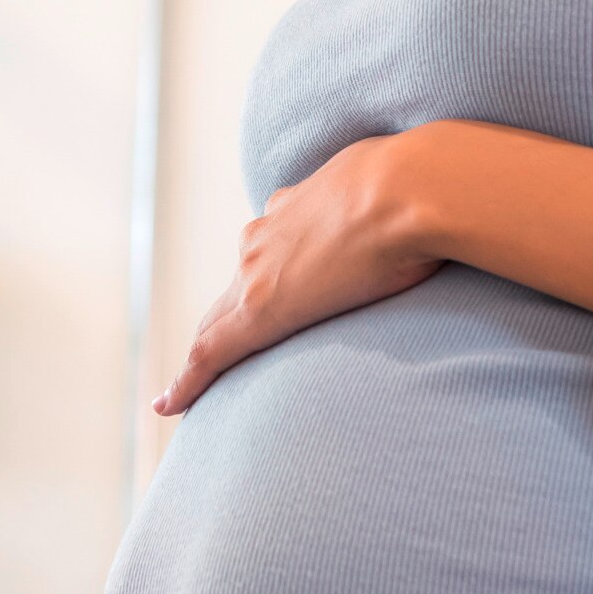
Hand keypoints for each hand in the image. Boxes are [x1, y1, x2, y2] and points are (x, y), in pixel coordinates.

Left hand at [154, 133, 442, 414]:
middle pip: (235, 286)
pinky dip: (188, 380)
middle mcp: (268, 236)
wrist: (410, 188)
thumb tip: (424, 213)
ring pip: (217, 318)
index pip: (268, 251)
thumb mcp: (400, 190)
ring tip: (189, 387)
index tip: (266, 290)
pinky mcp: (259, 310)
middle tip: (213, 347)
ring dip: (208, 347)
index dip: (260, 274)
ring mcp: (258, 270)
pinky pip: (210, 351)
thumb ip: (394, 207)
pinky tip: (168, 407)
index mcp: (299, 207)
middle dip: (224, 315)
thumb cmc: (421, 187)